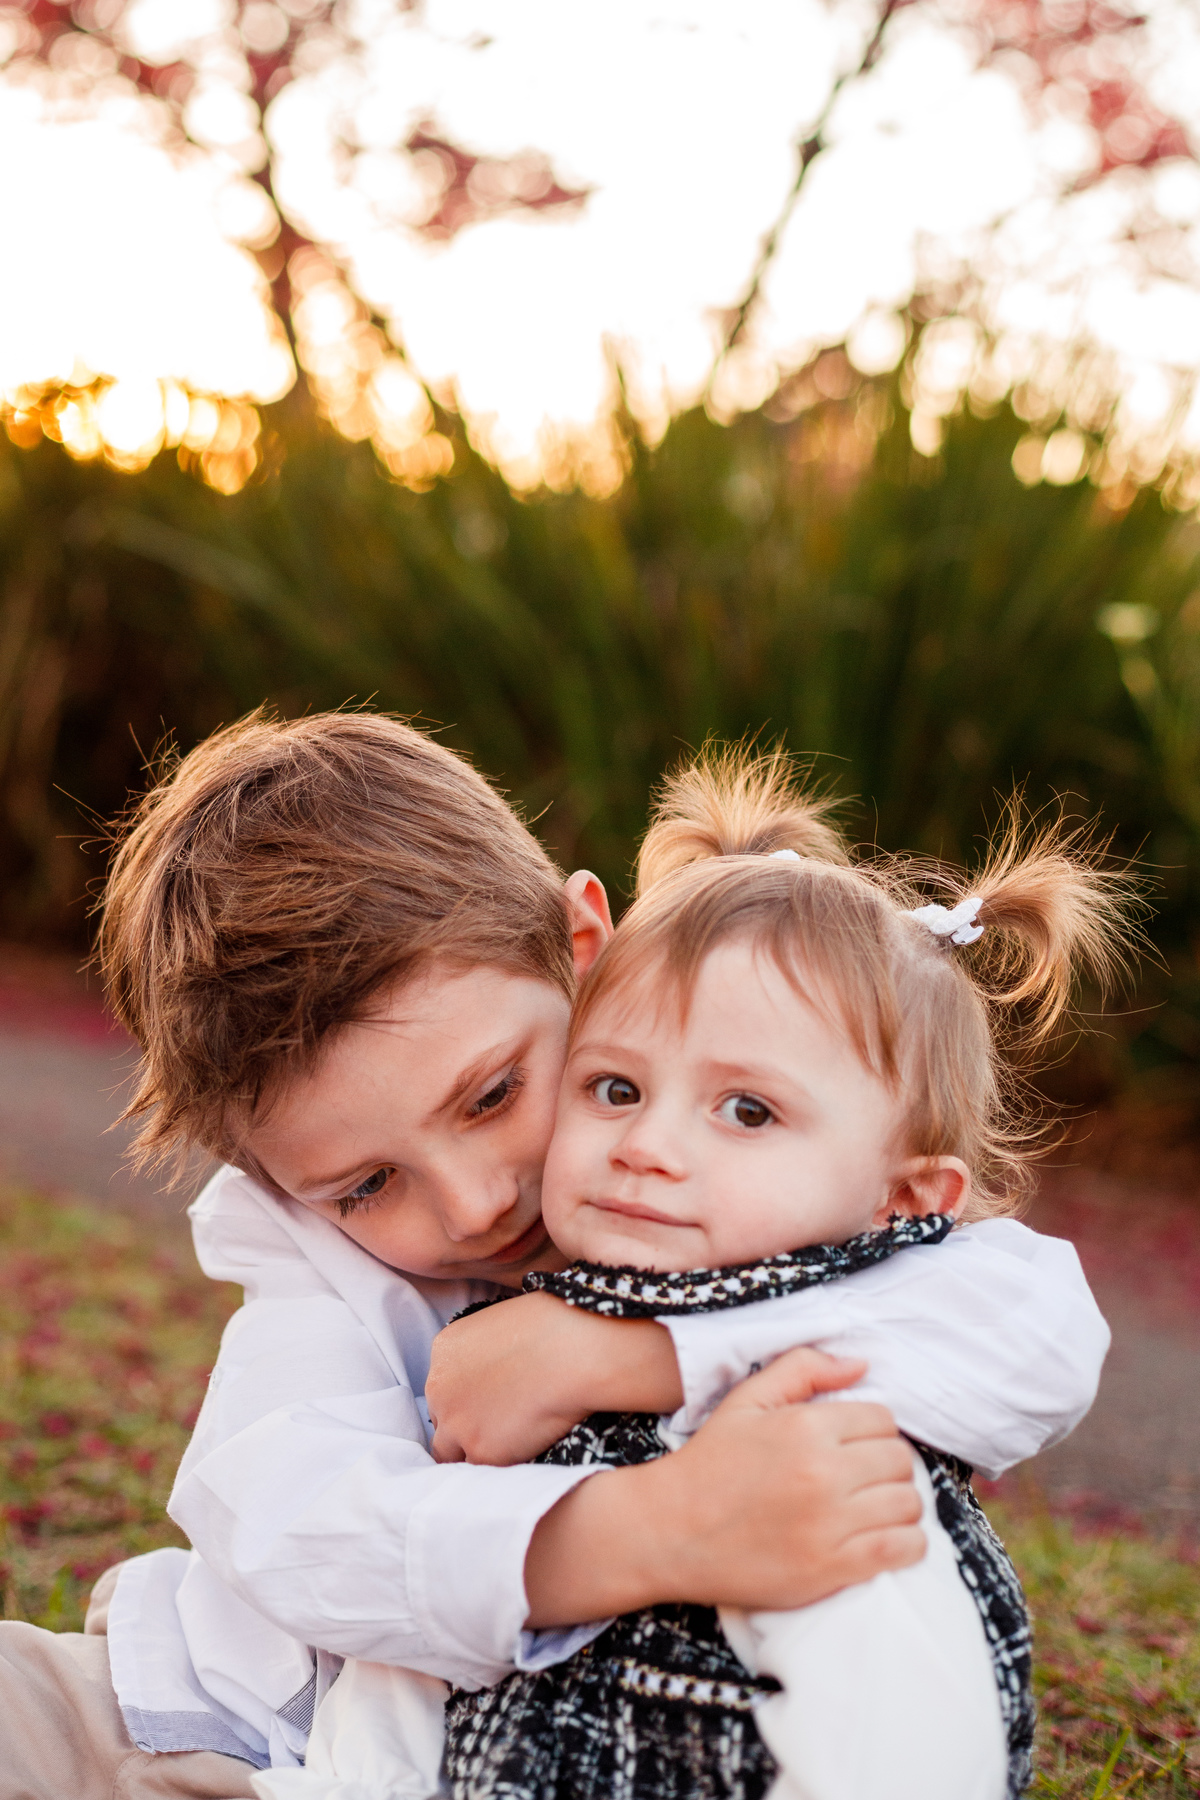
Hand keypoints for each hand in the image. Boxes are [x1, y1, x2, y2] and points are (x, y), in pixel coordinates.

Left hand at [426, 1291, 682, 1463]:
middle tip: (498, 1426)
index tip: (488, 1401)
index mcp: (445, 1349)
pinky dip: (498, 1465)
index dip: (467, 1396)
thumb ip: (488, 1351)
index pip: (444, 1385)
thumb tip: (500, 1369)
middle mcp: (440, 1388)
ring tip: (505, 1449)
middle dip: (465, 1423)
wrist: (574, 1350)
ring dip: (474, 1450)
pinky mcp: (481, 1452)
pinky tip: (521, 1455)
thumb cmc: (555, 1324)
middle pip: (442, 1417)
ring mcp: (457, 1423)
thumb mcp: (504, 1323)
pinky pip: (481, 1470)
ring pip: (450, 1451)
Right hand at [524, 1346, 923, 1625]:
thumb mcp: (747, 1400)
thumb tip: (860, 1364)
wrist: (671, 1532)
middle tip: (863, 1477)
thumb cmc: (711, 1463)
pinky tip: (886, 1538)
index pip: (882, 1419)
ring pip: (907, 1504)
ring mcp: (830, 1524)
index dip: (872, 1431)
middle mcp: (823, 1473)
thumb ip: (803, 1369)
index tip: (855, 1446)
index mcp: (806, 1427)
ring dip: (899, 1504)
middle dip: (887, 1465)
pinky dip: (908, 1543)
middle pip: (899, 1460)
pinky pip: (903, 1549)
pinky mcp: (832, 1568)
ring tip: (873, 1507)